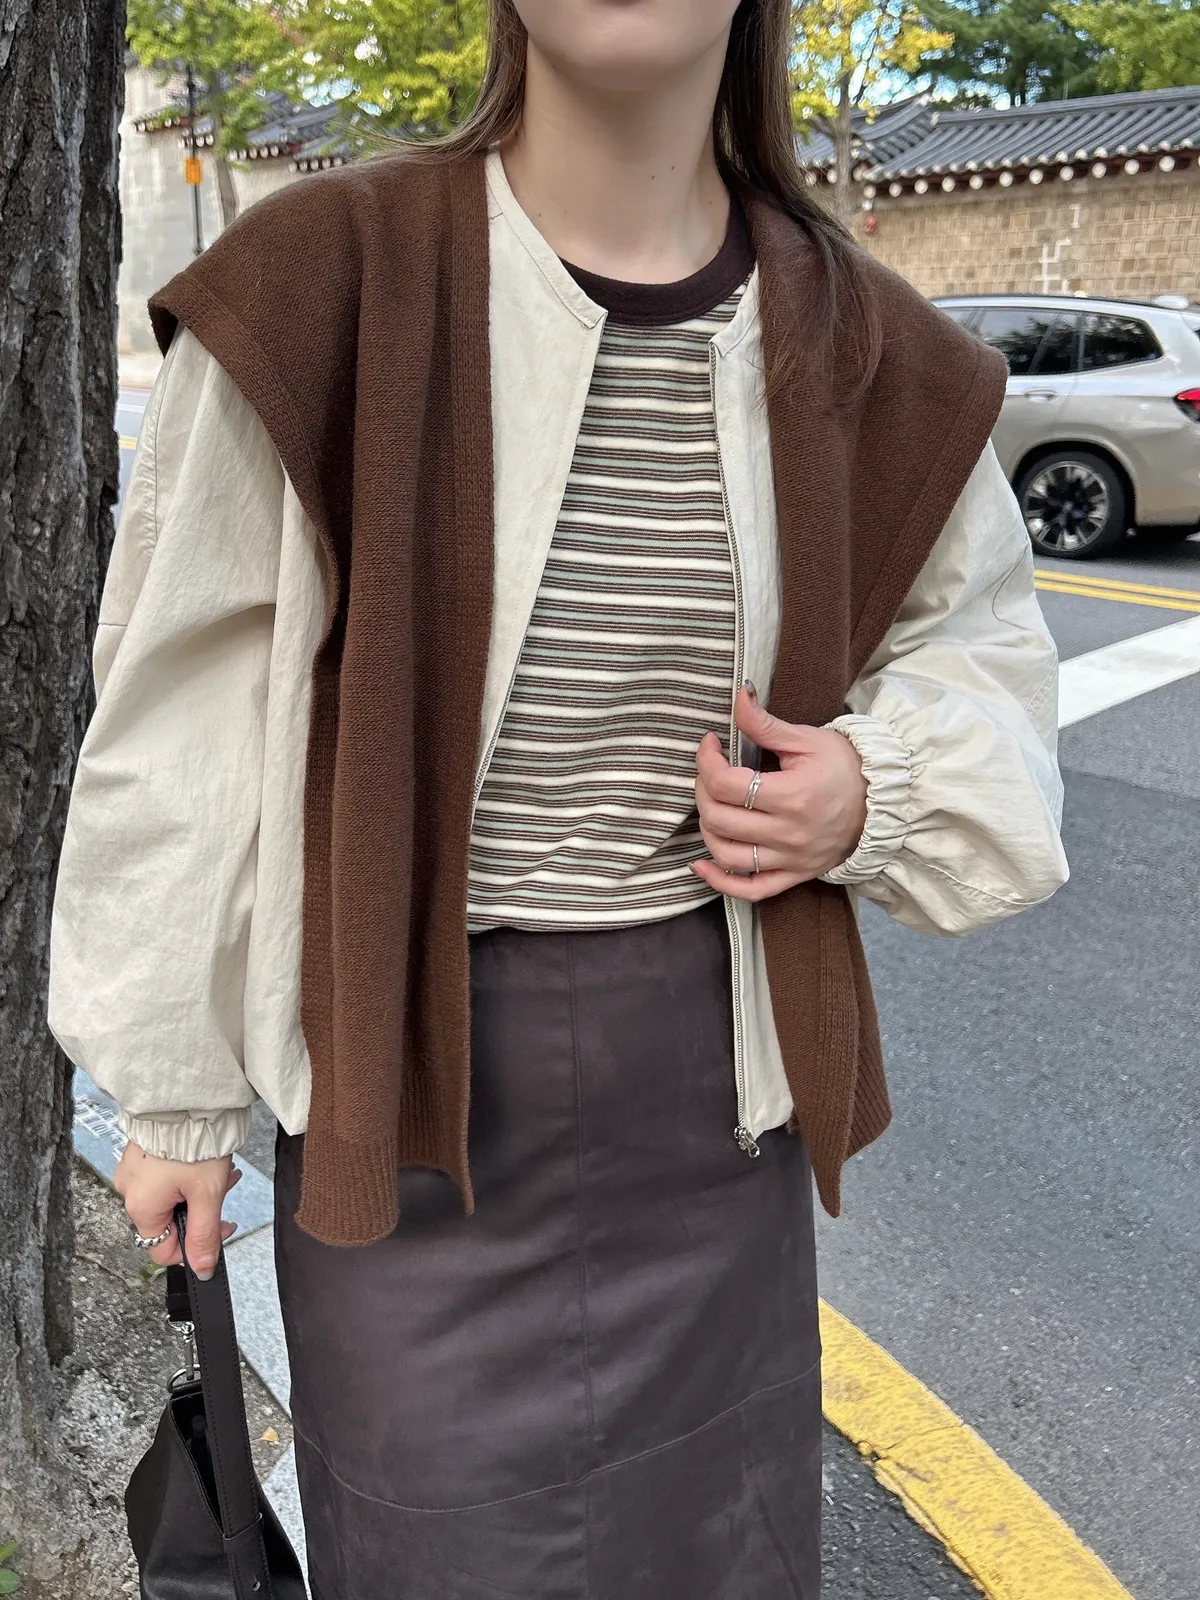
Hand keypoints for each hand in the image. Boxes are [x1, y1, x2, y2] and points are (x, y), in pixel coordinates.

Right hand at [113, 1142, 240, 1279]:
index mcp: (141, 1207)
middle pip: (169, 1221)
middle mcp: (130, 1191)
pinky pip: (164, 1177)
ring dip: (199, 1192)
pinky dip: (187, 1176)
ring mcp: (133, 1171)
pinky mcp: (141, 1155)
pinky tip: (208, 1163)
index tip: (220, 1229)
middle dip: (202, 1212)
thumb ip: (205, 1235)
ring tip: (223, 1173)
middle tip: (225, 1192)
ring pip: (170, 1197)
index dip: (195, 1248)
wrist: (186, 1099)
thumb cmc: (194, 1144)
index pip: (163, 1249)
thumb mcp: (207, 1194)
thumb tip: (202, 1270)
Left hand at [690, 684, 867, 901]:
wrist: (885, 802)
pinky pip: (751, 890)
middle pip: (719, 819)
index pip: (726, 784)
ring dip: (707, 830)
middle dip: (702, 790)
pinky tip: (703, 865)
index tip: (711, 744)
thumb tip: (738, 696)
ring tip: (712, 806)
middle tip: (711, 772)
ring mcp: (791, 859)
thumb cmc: (846, 766)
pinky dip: (722, 882)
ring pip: (727, 855)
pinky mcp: (795, 874)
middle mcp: (789, 833)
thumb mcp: (807, 739)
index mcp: (792, 796)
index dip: (706, 760)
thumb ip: (765, 724)